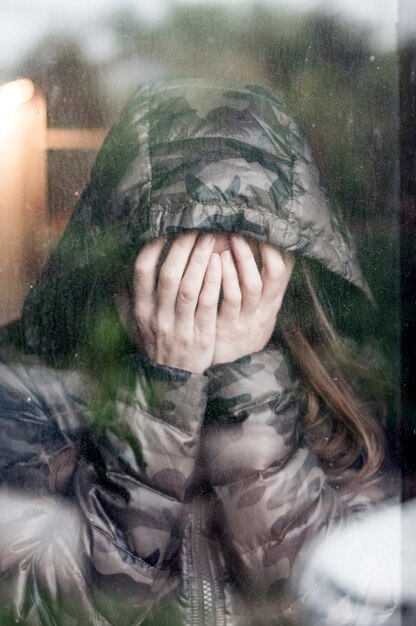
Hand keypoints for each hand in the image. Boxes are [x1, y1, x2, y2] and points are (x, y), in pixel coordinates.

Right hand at [133, 232, 221, 373]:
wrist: (171, 381)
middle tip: (196, 227)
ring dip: (200, 260)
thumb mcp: (133, 325)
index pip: (142, 271)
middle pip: (169, 275)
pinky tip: (220, 263)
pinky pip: (207, 305)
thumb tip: (116, 270)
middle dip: (182, 247)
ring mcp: (179, 327)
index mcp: (140, 310)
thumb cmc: (155, 344)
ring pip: (190, 288)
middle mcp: (158, 317)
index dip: (153, 247)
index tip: (165, 229)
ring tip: (210, 238)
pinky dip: (213, 282)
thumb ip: (124, 300)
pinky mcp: (201, 335)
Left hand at [212, 234, 293, 365]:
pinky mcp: (228, 329)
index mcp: (273, 299)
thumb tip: (267, 242)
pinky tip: (213, 264)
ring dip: (240, 263)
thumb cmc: (243, 320)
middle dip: (256, 252)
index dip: (275, 249)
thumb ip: (263, 278)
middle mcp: (264, 310)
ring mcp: (247, 320)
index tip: (261, 229)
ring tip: (228, 242)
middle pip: (271, 276)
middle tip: (240, 233)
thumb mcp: (260, 303)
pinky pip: (227, 302)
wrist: (231, 361)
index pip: (284, 269)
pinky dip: (222, 280)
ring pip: (249, 288)